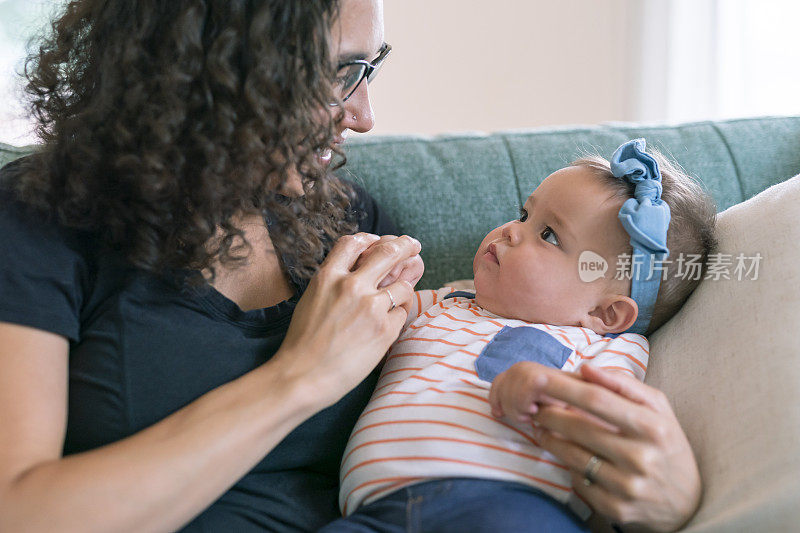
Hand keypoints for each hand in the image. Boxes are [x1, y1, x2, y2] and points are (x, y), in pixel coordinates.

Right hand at [275, 233, 420, 406]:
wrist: (302, 376)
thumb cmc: (303, 343)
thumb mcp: (312, 300)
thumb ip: (335, 283)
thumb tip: (362, 272)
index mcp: (328, 277)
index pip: (354, 242)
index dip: (370, 239)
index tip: (380, 241)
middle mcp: (351, 286)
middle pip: (389, 252)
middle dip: (405, 245)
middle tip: (413, 245)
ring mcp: (371, 306)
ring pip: (403, 285)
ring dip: (403, 289)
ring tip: (397, 299)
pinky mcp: (385, 329)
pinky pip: (402, 313)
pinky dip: (397, 317)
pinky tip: (385, 327)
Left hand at [491, 363, 700, 531]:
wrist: (687, 503)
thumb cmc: (665, 444)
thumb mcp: (658, 409)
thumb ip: (623, 384)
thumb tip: (585, 368)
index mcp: (653, 426)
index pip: (597, 400)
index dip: (563, 388)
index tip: (541, 379)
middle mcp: (641, 457)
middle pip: (579, 428)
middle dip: (550, 414)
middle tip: (536, 407)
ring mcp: (628, 486)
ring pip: (573, 456)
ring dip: (550, 439)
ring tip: (542, 428)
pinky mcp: (617, 509)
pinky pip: (578, 481)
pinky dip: (567, 466)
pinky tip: (566, 457)